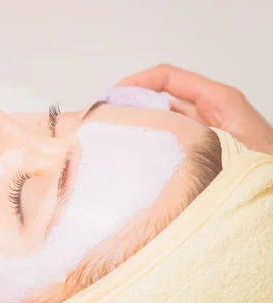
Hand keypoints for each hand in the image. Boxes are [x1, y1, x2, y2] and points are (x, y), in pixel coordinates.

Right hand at [117, 64, 272, 154]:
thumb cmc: (262, 166)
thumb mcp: (224, 142)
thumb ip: (187, 131)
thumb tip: (146, 128)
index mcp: (219, 101)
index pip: (170, 78)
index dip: (138, 81)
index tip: (113, 96)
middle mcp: (210, 113)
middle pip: (163, 98)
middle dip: (133, 103)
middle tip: (105, 117)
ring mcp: (204, 134)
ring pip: (165, 121)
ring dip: (141, 126)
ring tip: (114, 136)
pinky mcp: (200, 154)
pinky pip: (170, 142)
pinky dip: (151, 144)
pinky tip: (134, 157)